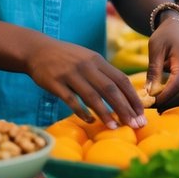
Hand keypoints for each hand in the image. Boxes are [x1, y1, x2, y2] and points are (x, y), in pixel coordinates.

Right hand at [22, 35, 144, 129]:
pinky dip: (82, 112)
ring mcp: (70, 74)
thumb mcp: (87, 58)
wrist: (37, 49)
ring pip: (92, 96)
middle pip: (110, 90)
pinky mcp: (55, 83)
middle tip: (135, 125)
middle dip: (125, 109)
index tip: (141, 114)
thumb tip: (125, 94)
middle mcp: (86, 66)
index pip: (121, 80)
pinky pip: (71, 100)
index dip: (133, 98)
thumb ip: (104, 73)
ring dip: (105, 114)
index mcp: (97, 60)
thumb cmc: (66, 58)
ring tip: (115, 127)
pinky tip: (90, 121)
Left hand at [147, 17, 178, 106]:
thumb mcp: (155, 50)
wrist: (175, 29)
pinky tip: (160, 101)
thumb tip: (149, 91)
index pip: (175, 88)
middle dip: (165, 105)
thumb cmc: (164, 37)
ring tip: (153, 105)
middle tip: (147, 107)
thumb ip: (154, 70)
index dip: (162, 98)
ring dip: (171, 105)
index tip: (147, 104)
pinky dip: (175, 101)